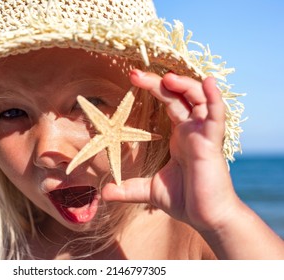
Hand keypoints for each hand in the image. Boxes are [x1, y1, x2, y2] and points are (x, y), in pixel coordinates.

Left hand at [102, 70, 239, 231]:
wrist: (207, 218)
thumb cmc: (185, 200)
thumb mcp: (149, 190)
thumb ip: (128, 189)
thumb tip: (104, 193)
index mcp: (179, 135)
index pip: (168, 102)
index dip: (153, 88)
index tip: (132, 78)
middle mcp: (191, 130)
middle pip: (179, 95)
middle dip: (160, 82)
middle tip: (135, 73)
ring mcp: (203, 134)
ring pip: (199, 99)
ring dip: (185, 84)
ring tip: (166, 77)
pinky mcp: (213, 143)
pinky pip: (216, 116)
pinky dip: (214, 98)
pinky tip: (208, 83)